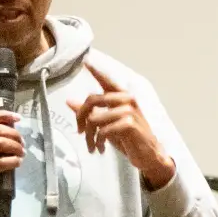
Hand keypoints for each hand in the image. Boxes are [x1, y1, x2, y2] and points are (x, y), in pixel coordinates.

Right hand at [0, 110, 23, 216]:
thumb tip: (6, 135)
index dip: (3, 115)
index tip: (17, 118)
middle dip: (14, 134)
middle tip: (22, 143)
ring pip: (0, 143)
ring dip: (15, 147)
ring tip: (21, 153)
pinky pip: (1, 162)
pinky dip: (13, 161)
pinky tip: (17, 163)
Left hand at [68, 64, 174, 188]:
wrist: (148, 155)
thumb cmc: (128, 139)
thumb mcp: (105, 125)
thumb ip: (89, 112)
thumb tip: (69, 101)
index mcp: (120, 97)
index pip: (106, 80)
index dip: (95, 70)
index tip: (85, 61)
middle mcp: (125, 99)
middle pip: (92, 100)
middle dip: (80, 118)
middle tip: (79, 132)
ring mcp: (129, 110)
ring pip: (94, 119)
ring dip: (89, 136)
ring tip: (93, 146)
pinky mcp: (130, 123)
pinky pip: (104, 130)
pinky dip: (99, 141)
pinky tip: (101, 148)